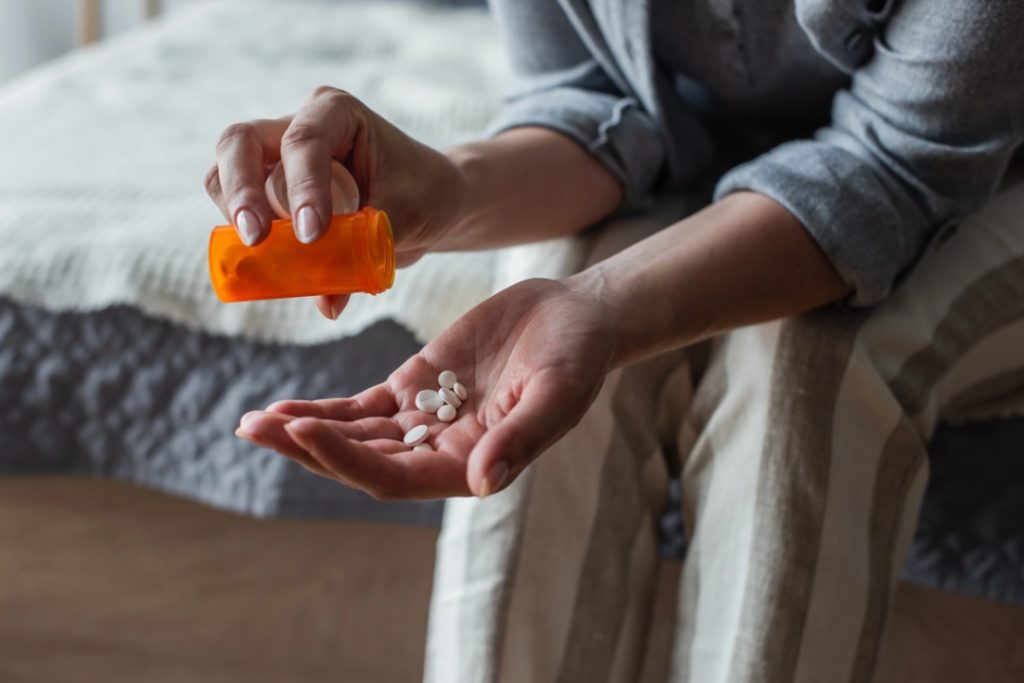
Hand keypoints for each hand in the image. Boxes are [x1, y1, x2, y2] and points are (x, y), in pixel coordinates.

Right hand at [204, 86, 466, 318]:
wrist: (430, 199)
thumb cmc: (423, 195)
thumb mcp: (406, 219)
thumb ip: (366, 251)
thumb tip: (328, 305)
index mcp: (337, 113)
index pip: (304, 141)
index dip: (302, 187)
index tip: (311, 234)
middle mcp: (297, 124)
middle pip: (240, 142)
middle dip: (241, 190)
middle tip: (256, 237)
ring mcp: (276, 155)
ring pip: (224, 170)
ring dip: (234, 212)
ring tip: (259, 250)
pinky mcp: (267, 188)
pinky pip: (237, 207)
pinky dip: (241, 235)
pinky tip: (263, 263)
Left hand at [234, 279, 616, 498]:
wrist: (577, 316)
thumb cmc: (581, 355)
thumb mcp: (560, 391)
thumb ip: (522, 437)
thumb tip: (480, 484)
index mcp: (472, 464)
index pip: (396, 477)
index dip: (347, 459)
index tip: (303, 430)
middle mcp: (442, 452)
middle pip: (361, 460)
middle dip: (307, 447)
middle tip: (253, 429)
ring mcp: (425, 419)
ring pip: (353, 435)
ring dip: (304, 430)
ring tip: (252, 422)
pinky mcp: (416, 386)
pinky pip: (361, 406)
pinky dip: (324, 408)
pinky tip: (284, 407)